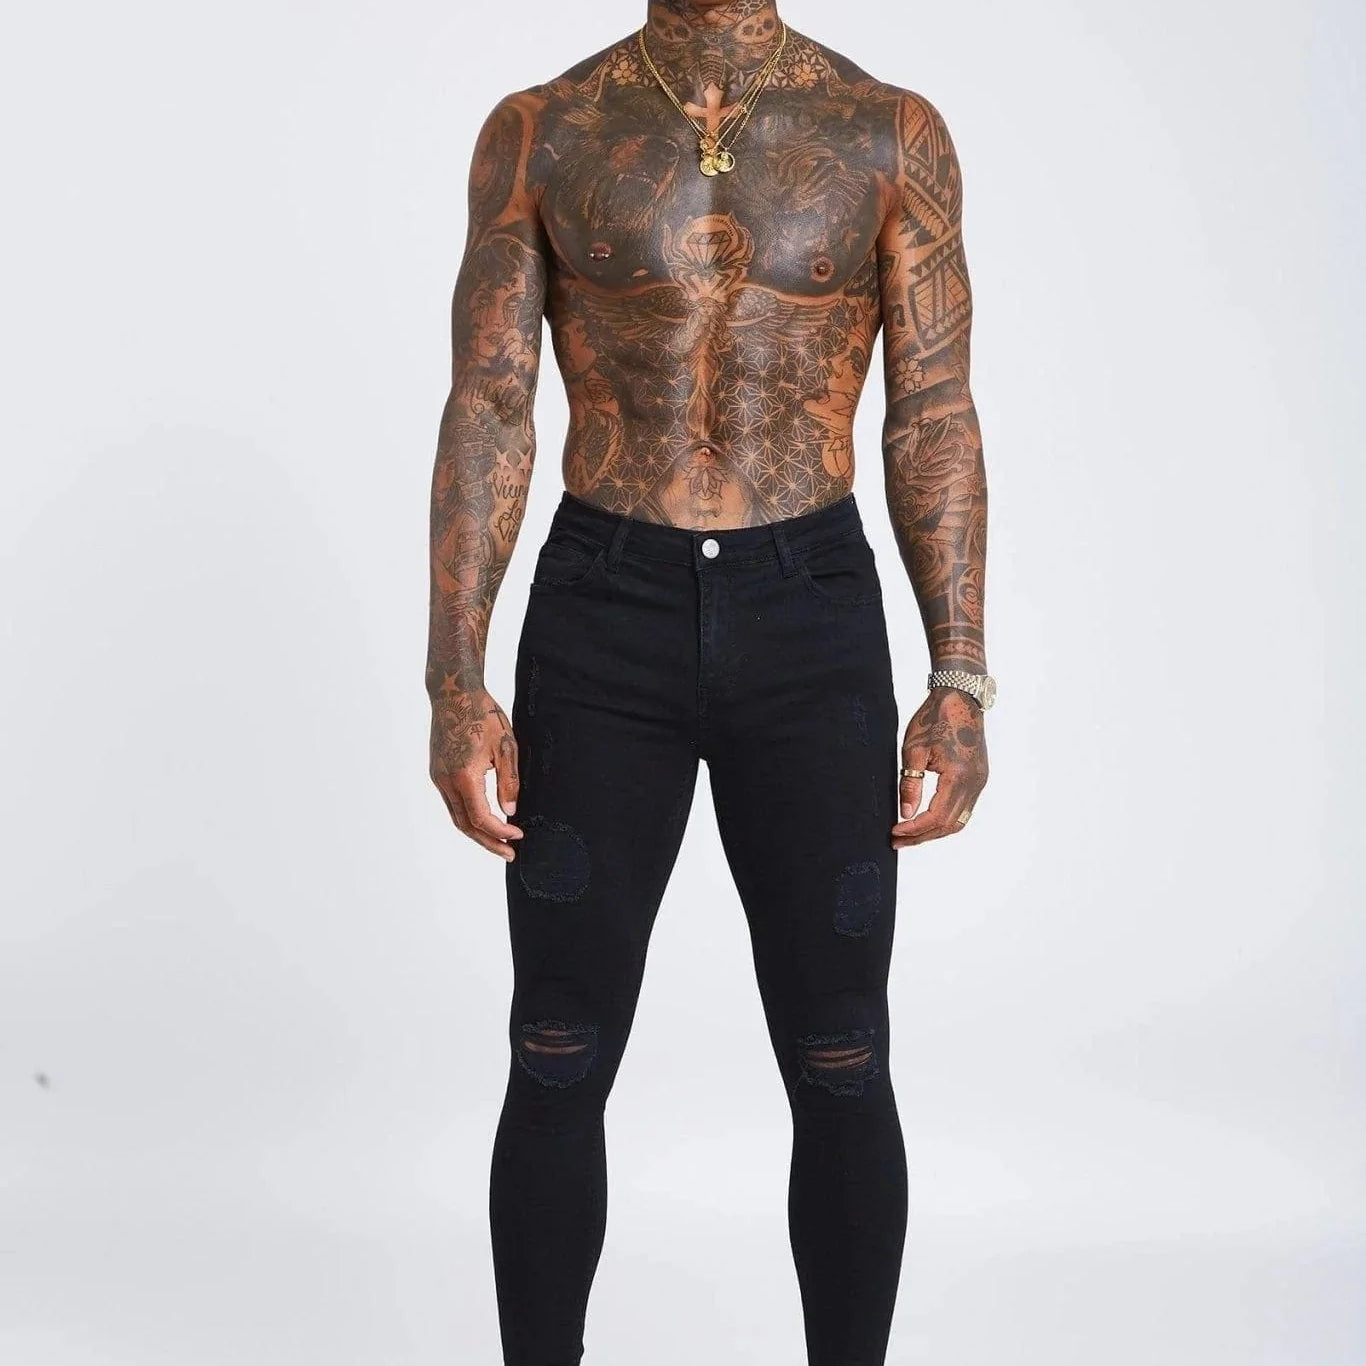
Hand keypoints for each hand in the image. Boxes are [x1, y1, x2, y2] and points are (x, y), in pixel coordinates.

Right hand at [429, 687, 522, 859]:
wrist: (454, 692)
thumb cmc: (483, 715)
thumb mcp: (506, 747)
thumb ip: (509, 782)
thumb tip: (511, 811)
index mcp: (464, 776)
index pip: (481, 818)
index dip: (500, 832)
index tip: (518, 836)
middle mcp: (445, 781)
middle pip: (465, 825)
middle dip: (488, 842)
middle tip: (510, 854)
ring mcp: (438, 777)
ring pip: (456, 816)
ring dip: (477, 832)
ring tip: (499, 841)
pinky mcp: (437, 771)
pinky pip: (451, 803)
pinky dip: (467, 816)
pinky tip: (483, 818)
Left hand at [892, 687, 988, 847]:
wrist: (960, 696)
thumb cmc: (935, 717)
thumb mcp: (914, 749)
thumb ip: (910, 784)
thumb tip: (906, 814)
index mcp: (959, 776)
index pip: (936, 817)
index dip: (914, 829)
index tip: (894, 832)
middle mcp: (975, 783)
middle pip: (949, 824)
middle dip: (922, 836)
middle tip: (897, 841)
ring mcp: (980, 781)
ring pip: (959, 820)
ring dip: (935, 831)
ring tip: (910, 835)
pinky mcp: (978, 777)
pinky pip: (964, 808)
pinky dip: (945, 819)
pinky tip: (927, 820)